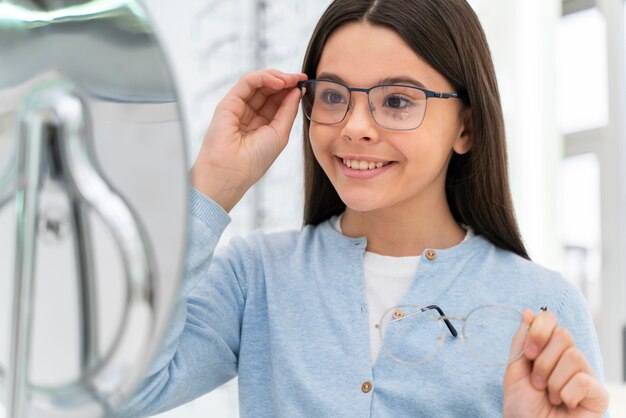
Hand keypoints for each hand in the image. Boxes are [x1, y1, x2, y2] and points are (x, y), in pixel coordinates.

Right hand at [191, 69, 306, 211]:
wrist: (232, 172)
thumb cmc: (254, 160)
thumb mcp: (280, 133)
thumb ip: (288, 111)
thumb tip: (297, 90)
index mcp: (262, 124)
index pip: (277, 101)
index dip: (290, 90)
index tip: (305, 83)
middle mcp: (249, 114)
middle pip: (269, 90)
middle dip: (285, 81)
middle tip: (300, 78)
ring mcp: (238, 107)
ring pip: (258, 83)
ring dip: (276, 77)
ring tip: (291, 79)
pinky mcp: (228, 103)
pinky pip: (246, 82)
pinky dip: (263, 78)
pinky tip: (278, 82)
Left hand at [503, 310, 607, 416]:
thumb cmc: (522, 408)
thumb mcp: (514, 370)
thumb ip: (521, 342)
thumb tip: (528, 313)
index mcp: (548, 350)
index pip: (551, 320)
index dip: (539, 331)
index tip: (529, 354)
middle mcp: (568, 359)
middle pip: (564, 335)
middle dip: (543, 361)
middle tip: (536, 383)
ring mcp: (585, 375)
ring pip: (574, 356)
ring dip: (553, 380)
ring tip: (549, 396)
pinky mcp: (598, 394)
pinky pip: (583, 379)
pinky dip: (566, 394)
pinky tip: (564, 404)